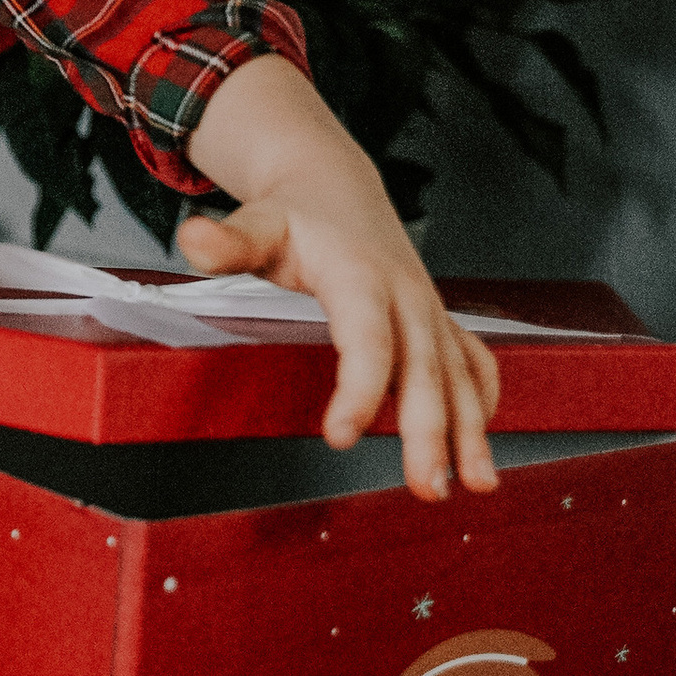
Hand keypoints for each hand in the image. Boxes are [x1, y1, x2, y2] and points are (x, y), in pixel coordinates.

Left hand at [182, 58, 498, 500]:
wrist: (336, 188)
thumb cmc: (296, 216)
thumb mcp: (257, 224)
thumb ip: (228, 241)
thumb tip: (192, 240)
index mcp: (360, 277)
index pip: (367, 340)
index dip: (359, 389)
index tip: (340, 436)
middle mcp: (406, 295)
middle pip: (424, 369)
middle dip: (431, 431)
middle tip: (428, 487)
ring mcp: (428, 309)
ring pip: (458, 373)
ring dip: (471, 430)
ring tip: (477, 484)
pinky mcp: (438, 320)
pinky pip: (473, 360)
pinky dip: (482, 398)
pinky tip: (479, 440)